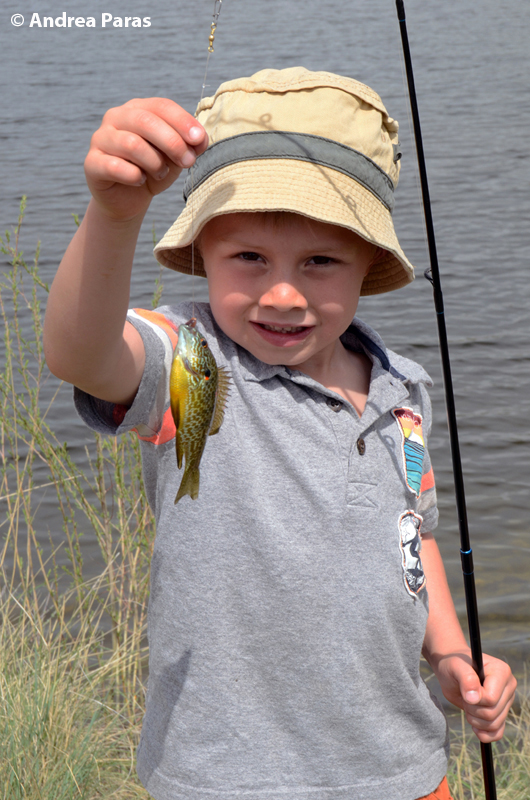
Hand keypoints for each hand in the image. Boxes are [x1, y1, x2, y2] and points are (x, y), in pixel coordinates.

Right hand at [84, 98, 208, 220]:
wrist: (128, 200)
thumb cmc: (153, 172)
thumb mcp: (175, 158)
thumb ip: (188, 146)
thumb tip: (201, 139)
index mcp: (138, 109)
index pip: (161, 106)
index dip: (182, 121)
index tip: (200, 139)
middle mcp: (116, 118)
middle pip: (145, 121)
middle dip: (172, 142)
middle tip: (187, 162)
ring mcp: (101, 139)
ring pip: (131, 144)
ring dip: (154, 162)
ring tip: (160, 173)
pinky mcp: (92, 163)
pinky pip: (114, 166)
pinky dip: (134, 176)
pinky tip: (140, 181)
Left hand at [433, 650, 516, 741]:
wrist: (453, 670)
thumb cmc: (454, 664)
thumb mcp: (455, 666)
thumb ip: (466, 678)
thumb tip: (474, 698)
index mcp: (502, 671)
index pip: (491, 699)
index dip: (474, 700)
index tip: (465, 690)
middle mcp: (509, 686)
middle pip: (492, 713)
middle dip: (472, 709)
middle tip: (465, 697)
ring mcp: (507, 701)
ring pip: (494, 725)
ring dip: (475, 720)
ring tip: (468, 705)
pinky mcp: (502, 713)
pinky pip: (497, 733)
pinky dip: (484, 733)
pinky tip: (474, 725)